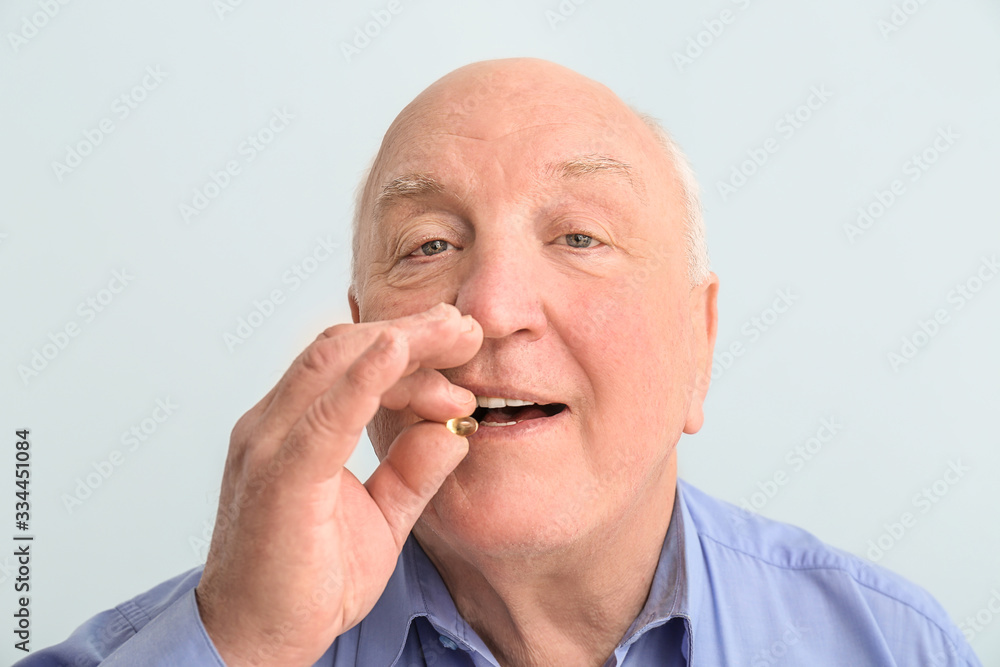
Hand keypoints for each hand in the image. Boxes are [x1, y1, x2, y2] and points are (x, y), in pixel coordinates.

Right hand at [195, 303, 480, 666]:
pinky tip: (397, 350)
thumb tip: (453, 431)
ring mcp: (269, 446)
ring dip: (401, 342)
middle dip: (411, 331)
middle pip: (344, 348)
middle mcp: (273, 425)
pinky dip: (362, 379)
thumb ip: (413, 471)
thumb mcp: (381, 517)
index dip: (411, 350)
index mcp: (293, 428)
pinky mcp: (278, 477)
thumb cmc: (308, 579)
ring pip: (334, 363)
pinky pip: (322, 415)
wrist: (255, 642)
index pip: (351, 363)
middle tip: (467, 328)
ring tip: (455, 335)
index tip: (463, 353)